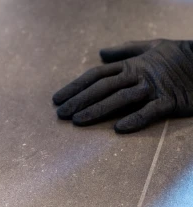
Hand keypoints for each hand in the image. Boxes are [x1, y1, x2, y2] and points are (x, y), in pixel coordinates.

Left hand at [53, 39, 192, 132]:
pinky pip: (151, 111)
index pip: (96, 75)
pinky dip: (135, 119)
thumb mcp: (152, 46)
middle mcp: (138, 75)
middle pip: (103, 88)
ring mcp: (154, 88)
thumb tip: (101, 53)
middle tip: (60, 114)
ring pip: (121, 99)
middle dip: (79, 101)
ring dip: (98, 110)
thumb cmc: (179, 55)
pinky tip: (119, 129)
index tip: (57, 99)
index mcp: (131, 65)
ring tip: (78, 121)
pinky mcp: (170, 101)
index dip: (75, 87)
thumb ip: (125, 51)